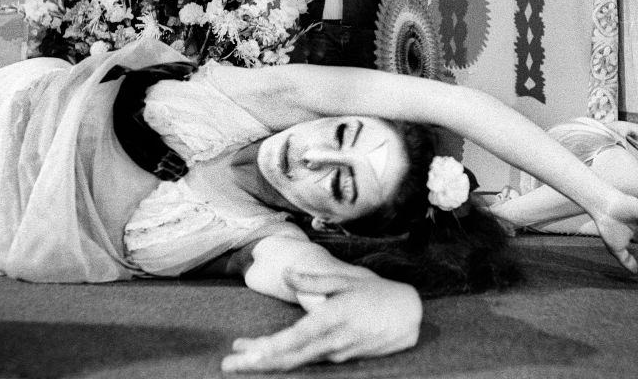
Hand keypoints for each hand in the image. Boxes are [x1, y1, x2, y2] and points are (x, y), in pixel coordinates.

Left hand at [220, 266, 421, 371]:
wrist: (409, 316)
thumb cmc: (375, 293)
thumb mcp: (345, 281)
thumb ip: (314, 280)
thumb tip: (286, 272)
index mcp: (332, 319)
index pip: (294, 340)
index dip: (267, 349)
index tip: (244, 353)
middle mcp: (332, 341)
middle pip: (289, 358)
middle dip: (257, 362)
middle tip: (228, 364)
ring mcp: (337, 354)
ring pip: (297, 362)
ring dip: (268, 360)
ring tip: (240, 355)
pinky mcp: (342, 360)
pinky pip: (310, 360)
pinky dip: (287, 358)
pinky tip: (268, 353)